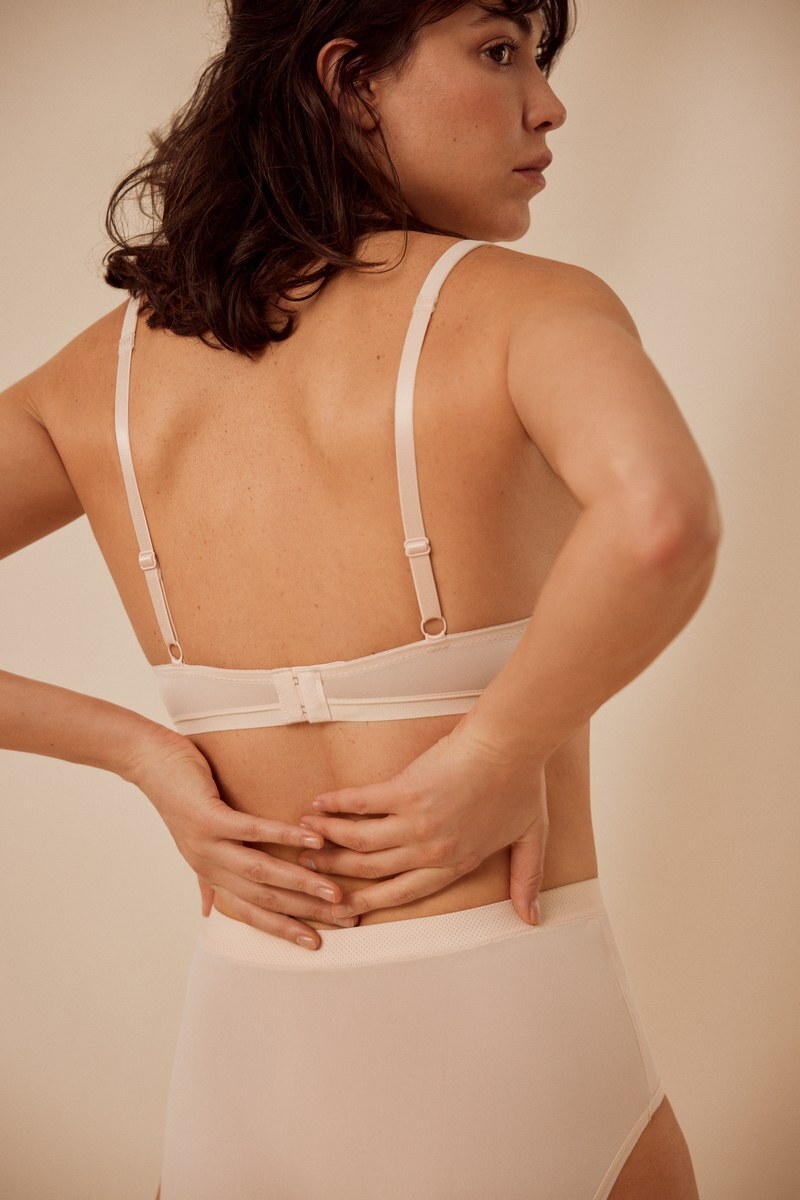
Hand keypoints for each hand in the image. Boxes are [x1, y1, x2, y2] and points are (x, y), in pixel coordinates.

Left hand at [124, 724, 357, 948]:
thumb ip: (207, 878)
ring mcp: (207, 845)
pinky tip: (310, 839)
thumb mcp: (196, 843)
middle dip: (304, 911)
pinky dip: (283, 836)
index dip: (284, 929)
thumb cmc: (180, 796)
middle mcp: (209, 867)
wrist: (148, 762)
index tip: (318, 943)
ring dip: (300, 883)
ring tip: (332, 890)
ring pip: (260, 872)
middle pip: (263, 899)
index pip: (253, 913)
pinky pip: (251, 830)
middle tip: (342, 918)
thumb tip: (208, 911)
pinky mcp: (208, 818)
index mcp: (212, 875)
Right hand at [296, 720, 548, 924]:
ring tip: (305, 837)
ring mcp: (416, 822)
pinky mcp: (405, 791)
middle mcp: (431, 850)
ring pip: (359, 842)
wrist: (511, 743)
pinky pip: (360, 804)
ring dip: (328, 840)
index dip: (370, 902)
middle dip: (335, 872)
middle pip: (372, 870)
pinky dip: (336, 805)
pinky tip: (318, 804)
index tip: (344, 907)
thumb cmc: (523, 784)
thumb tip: (531, 918)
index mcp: (456, 863)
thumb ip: (525, 879)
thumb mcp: (530, 839)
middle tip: (309, 867)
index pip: (404, 893)